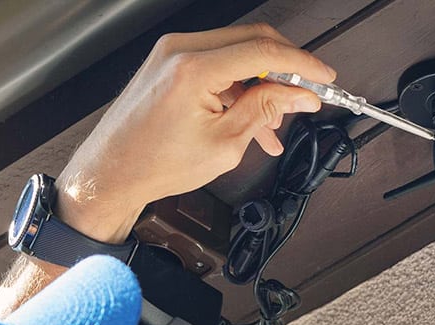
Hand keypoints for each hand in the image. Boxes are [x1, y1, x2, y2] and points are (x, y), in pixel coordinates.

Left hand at [55, 23, 335, 242]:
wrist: (110, 174)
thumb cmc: (154, 165)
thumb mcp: (224, 145)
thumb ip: (265, 110)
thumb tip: (298, 94)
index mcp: (194, 68)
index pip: (264, 50)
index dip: (302, 63)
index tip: (324, 77)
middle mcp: (180, 50)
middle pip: (253, 41)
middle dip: (285, 69)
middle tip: (305, 95)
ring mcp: (172, 54)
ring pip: (236, 54)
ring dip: (261, 84)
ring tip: (274, 125)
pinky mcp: (169, 64)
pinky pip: (216, 66)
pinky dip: (238, 88)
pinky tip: (252, 121)